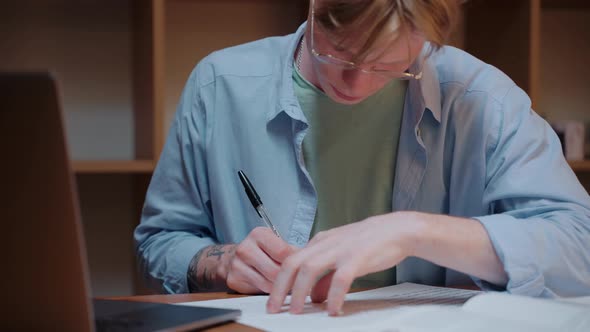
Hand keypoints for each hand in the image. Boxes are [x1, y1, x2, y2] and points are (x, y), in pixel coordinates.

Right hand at [225, 227, 296, 293]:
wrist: (232, 258)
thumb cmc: (259, 250)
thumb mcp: (274, 243)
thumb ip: (291, 251)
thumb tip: (310, 261)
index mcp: (259, 234)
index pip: (283, 252)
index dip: (295, 262)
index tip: (302, 267)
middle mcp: (246, 247)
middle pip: (276, 270)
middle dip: (288, 277)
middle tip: (296, 279)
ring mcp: (237, 264)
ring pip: (268, 283)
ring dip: (279, 286)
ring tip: (285, 282)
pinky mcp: (234, 279)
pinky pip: (259, 290)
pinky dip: (269, 290)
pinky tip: (271, 285)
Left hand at [266, 212, 418, 315]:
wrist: (397, 229)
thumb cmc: (370, 242)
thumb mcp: (341, 255)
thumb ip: (325, 276)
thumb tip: (313, 297)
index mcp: (319, 242)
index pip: (290, 260)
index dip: (278, 281)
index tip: (273, 299)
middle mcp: (325, 244)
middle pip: (293, 263)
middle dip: (280, 287)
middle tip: (274, 308)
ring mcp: (340, 249)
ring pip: (310, 268)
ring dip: (300, 291)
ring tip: (297, 310)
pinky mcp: (357, 257)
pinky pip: (340, 278)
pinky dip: (333, 295)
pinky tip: (331, 309)